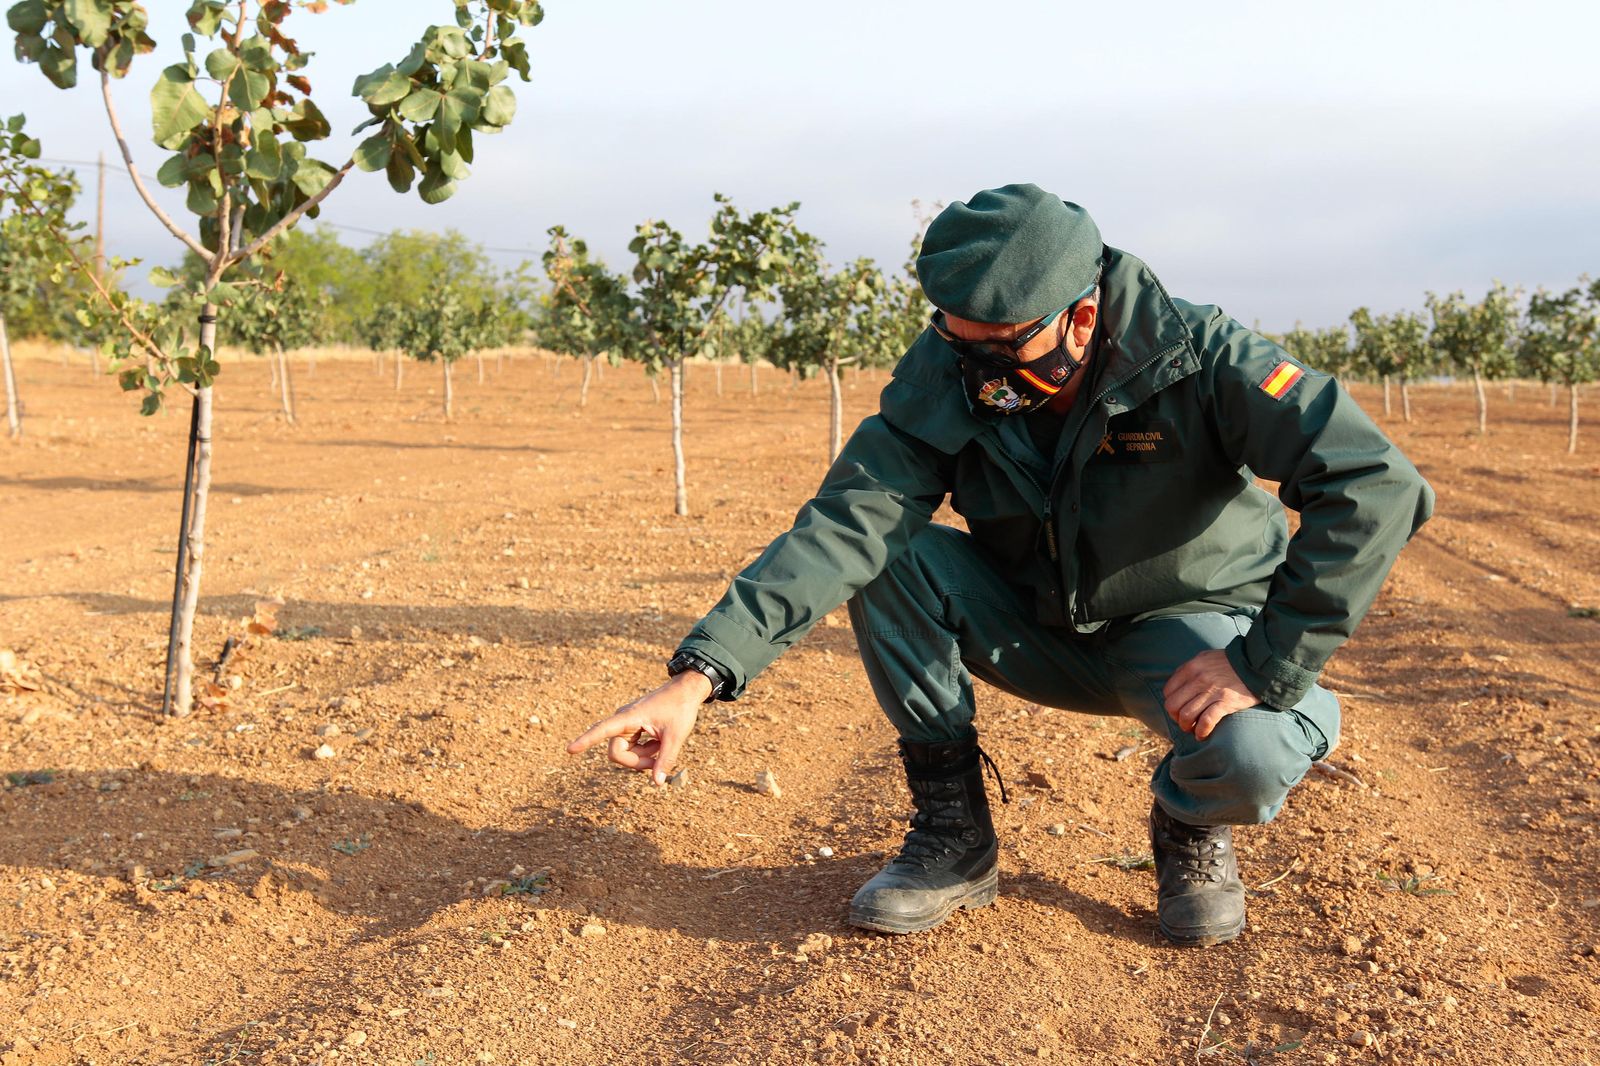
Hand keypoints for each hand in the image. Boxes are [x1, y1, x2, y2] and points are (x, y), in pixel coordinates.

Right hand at [565, 671, 708, 784]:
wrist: (686, 691)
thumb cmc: (680, 709)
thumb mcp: (676, 736)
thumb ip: (665, 759)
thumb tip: (657, 783)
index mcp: (629, 717)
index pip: (602, 730)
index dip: (586, 740)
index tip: (570, 750)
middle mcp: (622, 721)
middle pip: (617, 754)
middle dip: (636, 763)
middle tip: (658, 761)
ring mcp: (627, 726)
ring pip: (625, 754)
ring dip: (643, 756)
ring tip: (661, 744)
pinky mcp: (632, 729)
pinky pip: (632, 749)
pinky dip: (645, 752)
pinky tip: (658, 742)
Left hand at [1162, 650, 1259, 740]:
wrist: (1258, 664)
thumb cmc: (1231, 663)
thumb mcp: (1206, 658)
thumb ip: (1191, 669)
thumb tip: (1178, 685)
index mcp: (1192, 667)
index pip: (1168, 691)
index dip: (1171, 705)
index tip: (1179, 711)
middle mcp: (1199, 679)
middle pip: (1173, 705)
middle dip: (1176, 718)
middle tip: (1185, 723)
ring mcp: (1212, 691)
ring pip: (1186, 715)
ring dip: (1187, 727)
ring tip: (1193, 730)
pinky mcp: (1226, 702)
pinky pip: (1206, 721)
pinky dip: (1201, 731)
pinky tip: (1203, 735)